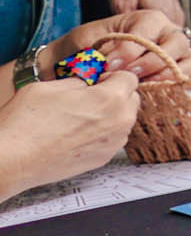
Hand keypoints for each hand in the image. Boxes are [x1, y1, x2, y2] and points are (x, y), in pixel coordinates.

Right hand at [0, 73, 140, 196]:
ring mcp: (113, 143)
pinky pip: (112, 138)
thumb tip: (88, 82)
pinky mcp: (103, 159)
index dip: (111, 75)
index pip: (130, 78)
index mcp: (111, 99)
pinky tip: (76, 133)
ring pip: (123, 120)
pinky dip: (102, 133)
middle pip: (131, 99)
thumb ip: (79, 81)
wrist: (13, 159)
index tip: (97, 80)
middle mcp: (120, 122)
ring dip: (110, 114)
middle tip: (88, 97)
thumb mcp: (50, 86)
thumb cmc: (26, 123)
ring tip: (79, 117)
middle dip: (115, 94)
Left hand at [45, 10, 190, 81]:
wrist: (80, 63)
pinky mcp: (187, 72)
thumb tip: (113, 67)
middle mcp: (168, 34)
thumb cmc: (84, 50)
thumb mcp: (84, 42)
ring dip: (174, 74)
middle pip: (178, 43)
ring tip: (150, 86)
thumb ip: (97, 50)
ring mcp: (181, 53)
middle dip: (154, 63)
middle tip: (132, 77)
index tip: (111, 67)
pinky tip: (178, 93)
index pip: (148, 32)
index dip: (130, 51)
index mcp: (147, 19)